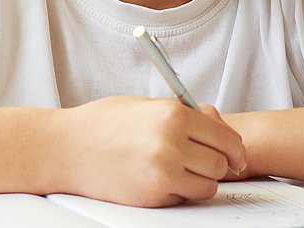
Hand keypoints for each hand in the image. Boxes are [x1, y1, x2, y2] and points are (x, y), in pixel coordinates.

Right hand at [57, 96, 245, 206]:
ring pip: (207, 186)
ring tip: (179, 170)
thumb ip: (182, 114)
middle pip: (221, 164)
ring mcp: (163, 171)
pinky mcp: (152, 195)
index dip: (234, 149)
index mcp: (173, 114)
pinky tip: (159, 179)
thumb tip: (215, 124)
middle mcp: (172, 142)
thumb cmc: (102, 123)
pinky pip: (183, 198)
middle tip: (202, 161)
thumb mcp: (146, 105)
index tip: (236, 156)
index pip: (225, 137)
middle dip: (216, 164)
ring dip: (199, 181)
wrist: (67, 148)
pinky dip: (179, 193)